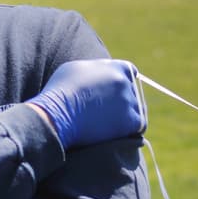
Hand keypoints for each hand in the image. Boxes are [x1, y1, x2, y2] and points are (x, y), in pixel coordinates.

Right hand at [28, 59, 144, 149]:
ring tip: (108, 122)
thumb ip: (96, 68)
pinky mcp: (129, 121)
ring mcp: (128, 101)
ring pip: (136, 108)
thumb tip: (101, 72)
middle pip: (132, 91)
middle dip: (122, 99)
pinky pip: (139, 124)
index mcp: (115, 66)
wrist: (57, 114)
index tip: (118, 90)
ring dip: (127, 114)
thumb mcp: (77, 68)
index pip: (129, 71)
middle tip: (107, 110)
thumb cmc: (61, 91)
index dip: (124, 81)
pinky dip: (131, 128)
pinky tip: (118, 131)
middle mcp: (124, 82)